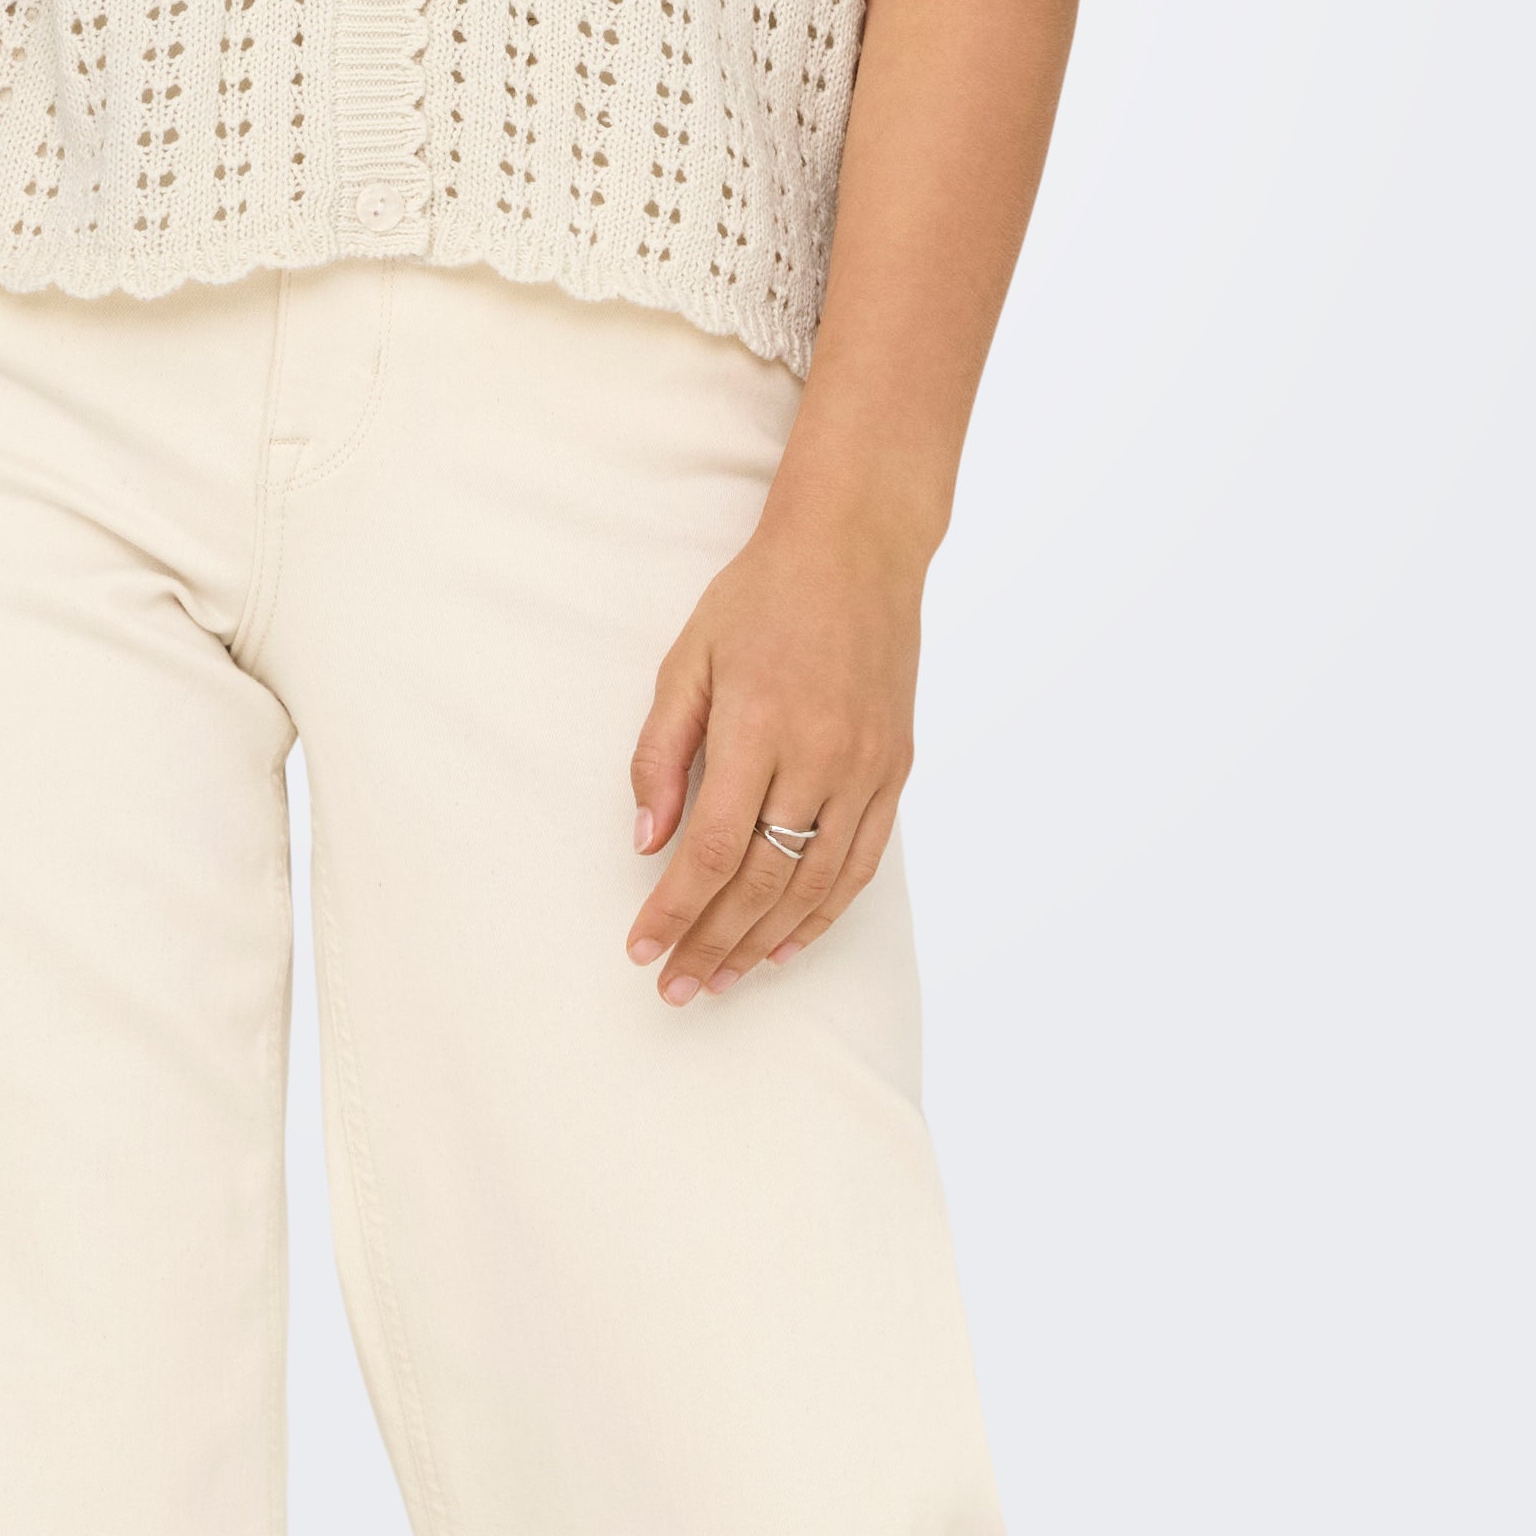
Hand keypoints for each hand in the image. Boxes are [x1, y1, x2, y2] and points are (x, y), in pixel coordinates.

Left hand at [625, 490, 925, 1005]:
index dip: (673, 911)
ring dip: (764, 942)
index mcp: (758, 726)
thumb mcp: (689, 657)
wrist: (858, 547)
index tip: (640, 950)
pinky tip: (787, 942)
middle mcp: (819, 756)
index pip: (709, 850)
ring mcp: (866, 768)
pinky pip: (859, 864)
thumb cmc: (760, 595)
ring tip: (722, 979)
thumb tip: (646, 843)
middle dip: (712, 944)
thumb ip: (661, 752)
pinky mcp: (895, 770)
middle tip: (675, 988)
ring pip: (814, 886)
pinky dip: (823, 913)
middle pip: (760, 882)